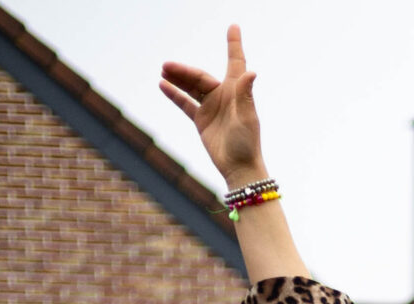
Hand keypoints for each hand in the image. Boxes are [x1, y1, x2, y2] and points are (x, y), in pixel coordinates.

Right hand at [160, 26, 265, 189]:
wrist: (239, 168)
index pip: (235, 61)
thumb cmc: (247, 143)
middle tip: (166, 65)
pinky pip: (185, 103)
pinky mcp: (202, 120)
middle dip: (184, 70)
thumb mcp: (247, 117)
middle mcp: (224, 96)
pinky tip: (162, 84)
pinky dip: (174, 94)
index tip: (234, 26)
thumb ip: (245, 94)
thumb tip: (251, 72)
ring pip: (191, 87)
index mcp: (236, 91)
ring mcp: (212, 107)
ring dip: (177, 78)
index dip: (234, 44)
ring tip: (162, 70)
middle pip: (200, 76)